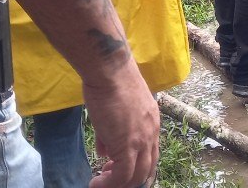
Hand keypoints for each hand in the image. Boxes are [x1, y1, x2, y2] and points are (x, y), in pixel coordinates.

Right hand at [84, 66, 159, 187]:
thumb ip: (111, 132)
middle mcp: (152, 133)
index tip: (116, 167)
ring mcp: (141, 140)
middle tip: (110, 179)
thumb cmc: (110, 82)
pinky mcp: (127, 145)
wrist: (110, 71)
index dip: (136, 165)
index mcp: (151, 122)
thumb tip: (105, 150)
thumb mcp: (116, 109)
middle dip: (130, 179)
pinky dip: (108, 184)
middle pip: (147, 168)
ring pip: (136, 175)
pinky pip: (121, 175)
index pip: (150, 153)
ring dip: (117, 183)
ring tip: (100, 183)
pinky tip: (95, 183)